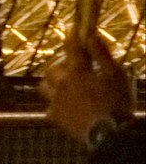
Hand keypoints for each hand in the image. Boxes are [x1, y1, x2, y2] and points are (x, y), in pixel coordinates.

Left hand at [41, 28, 132, 144]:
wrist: (110, 136)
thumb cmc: (118, 103)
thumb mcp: (117, 75)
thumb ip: (102, 54)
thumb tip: (91, 34)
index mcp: (78, 71)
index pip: (71, 47)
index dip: (72, 35)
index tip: (74, 28)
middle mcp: (61, 84)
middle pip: (53, 67)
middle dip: (63, 63)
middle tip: (75, 65)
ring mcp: (55, 101)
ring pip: (45, 85)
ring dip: (54, 81)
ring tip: (67, 84)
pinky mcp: (54, 116)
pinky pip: (50, 105)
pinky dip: (57, 102)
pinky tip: (68, 104)